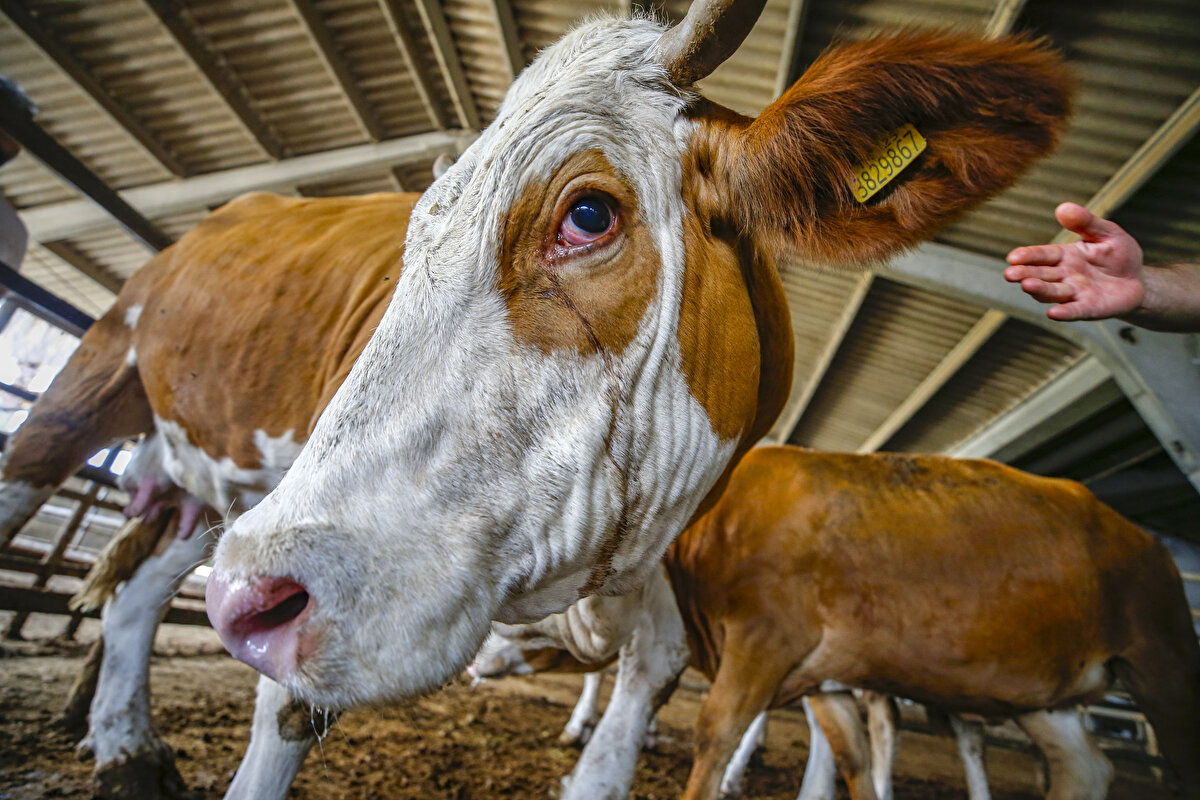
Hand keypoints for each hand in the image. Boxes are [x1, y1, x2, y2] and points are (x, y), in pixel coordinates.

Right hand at [1005, 202, 1144, 321]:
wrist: (1138, 281)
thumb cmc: (1120, 255)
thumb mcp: (1107, 233)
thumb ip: (1086, 222)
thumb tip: (1063, 207)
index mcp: (1064, 256)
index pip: (1042, 255)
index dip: (1027, 256)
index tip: (1013, 257)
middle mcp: (1064, 276)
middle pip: (1041, 274)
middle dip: (1024, 274)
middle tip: (1010, 274)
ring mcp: (1075, 293)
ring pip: (1053, 292)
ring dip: (1039, 290)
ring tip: (1027, 285)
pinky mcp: (1089, 308)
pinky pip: (1074, 310)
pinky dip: (1064, 312)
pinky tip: (1053, 313)